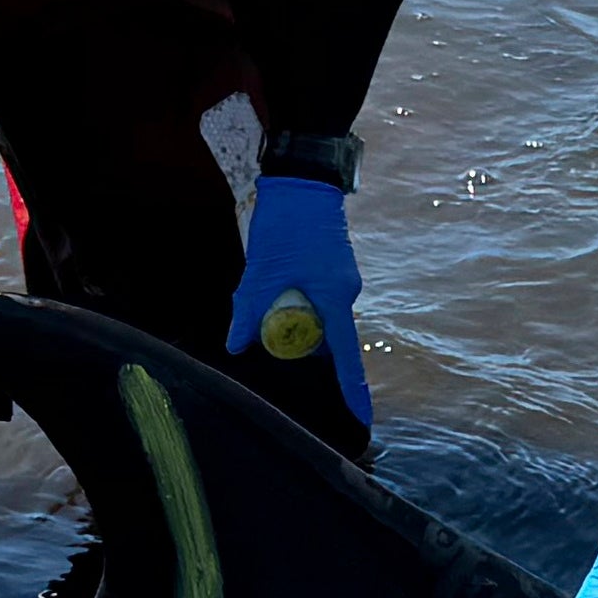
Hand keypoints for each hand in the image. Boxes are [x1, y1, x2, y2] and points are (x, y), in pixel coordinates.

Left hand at [222, 175, 369, 433]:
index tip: (361, 419)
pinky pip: (316, 300)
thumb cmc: (286, 222)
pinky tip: (272, 280)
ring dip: (291, 317)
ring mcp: (341, 280)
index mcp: (335, 298)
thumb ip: (248, 310)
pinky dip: (295, 301)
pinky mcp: (332, 269)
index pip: (346, 357)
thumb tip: (236, 346)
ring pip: (318, 317)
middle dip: (297, 342)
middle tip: (264, 330)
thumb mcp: (260, 270)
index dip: (351, 390)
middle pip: (326, 338)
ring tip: (264, 287)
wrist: (302, 178)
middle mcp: (345, 293)